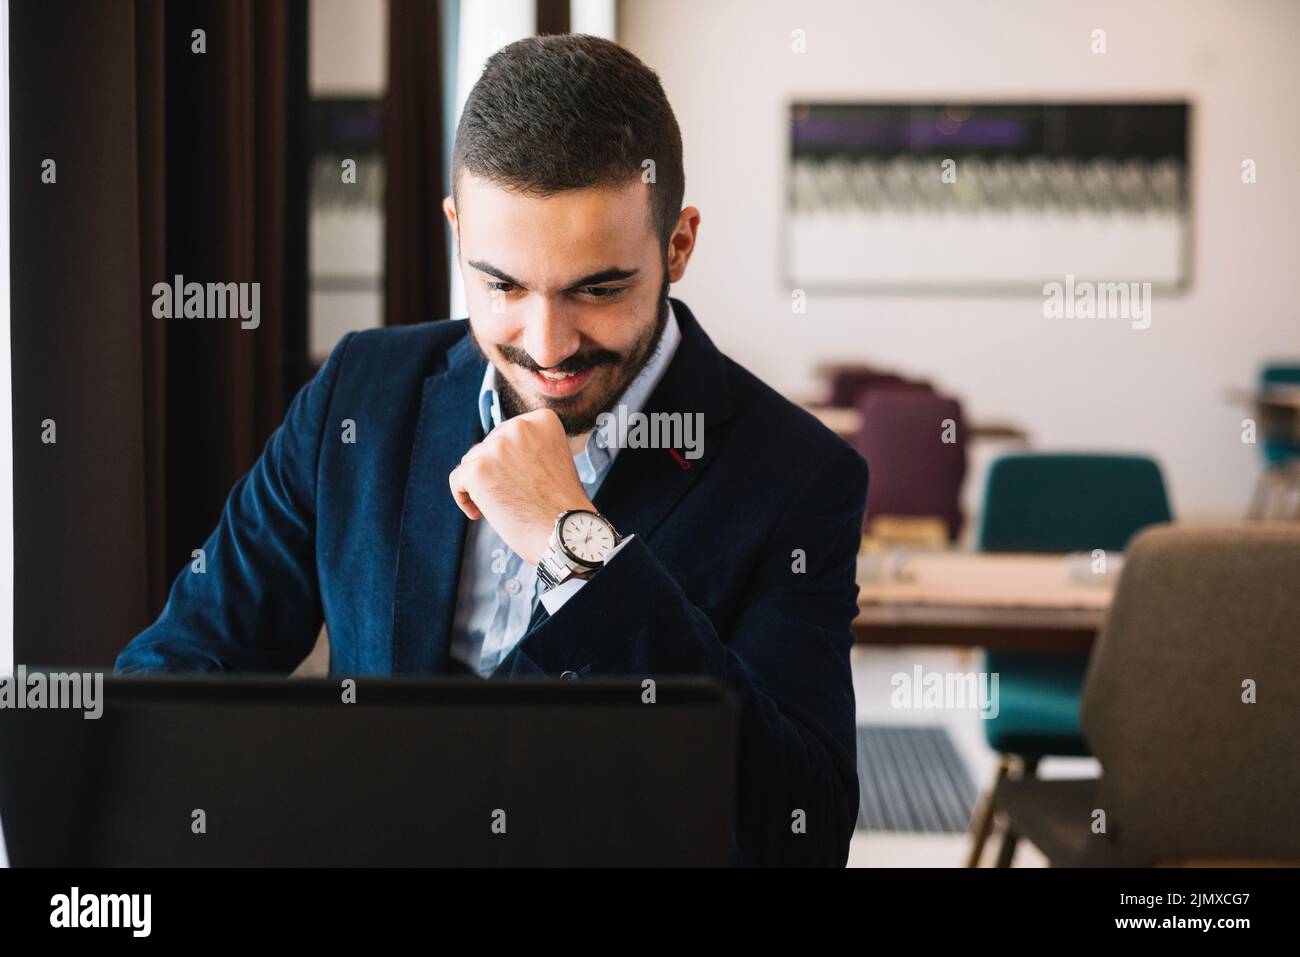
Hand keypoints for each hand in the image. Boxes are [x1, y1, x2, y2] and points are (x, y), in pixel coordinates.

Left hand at [448, 408, 594, 564]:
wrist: (565, 533)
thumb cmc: (562, 506)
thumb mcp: (554, 459)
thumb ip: (530, 447)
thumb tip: (498, 451)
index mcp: (542, 420)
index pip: (508, 433)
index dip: (509, 458)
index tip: (519, 479)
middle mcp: (519, 427)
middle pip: (488, 445)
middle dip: (494, 470)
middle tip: (510, 495)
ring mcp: (497, 447)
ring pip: (471, 462)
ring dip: (480, 483)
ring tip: (500, 505)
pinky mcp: (477, 470)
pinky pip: (457, 480)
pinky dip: (464, 498)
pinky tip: (480, 513)